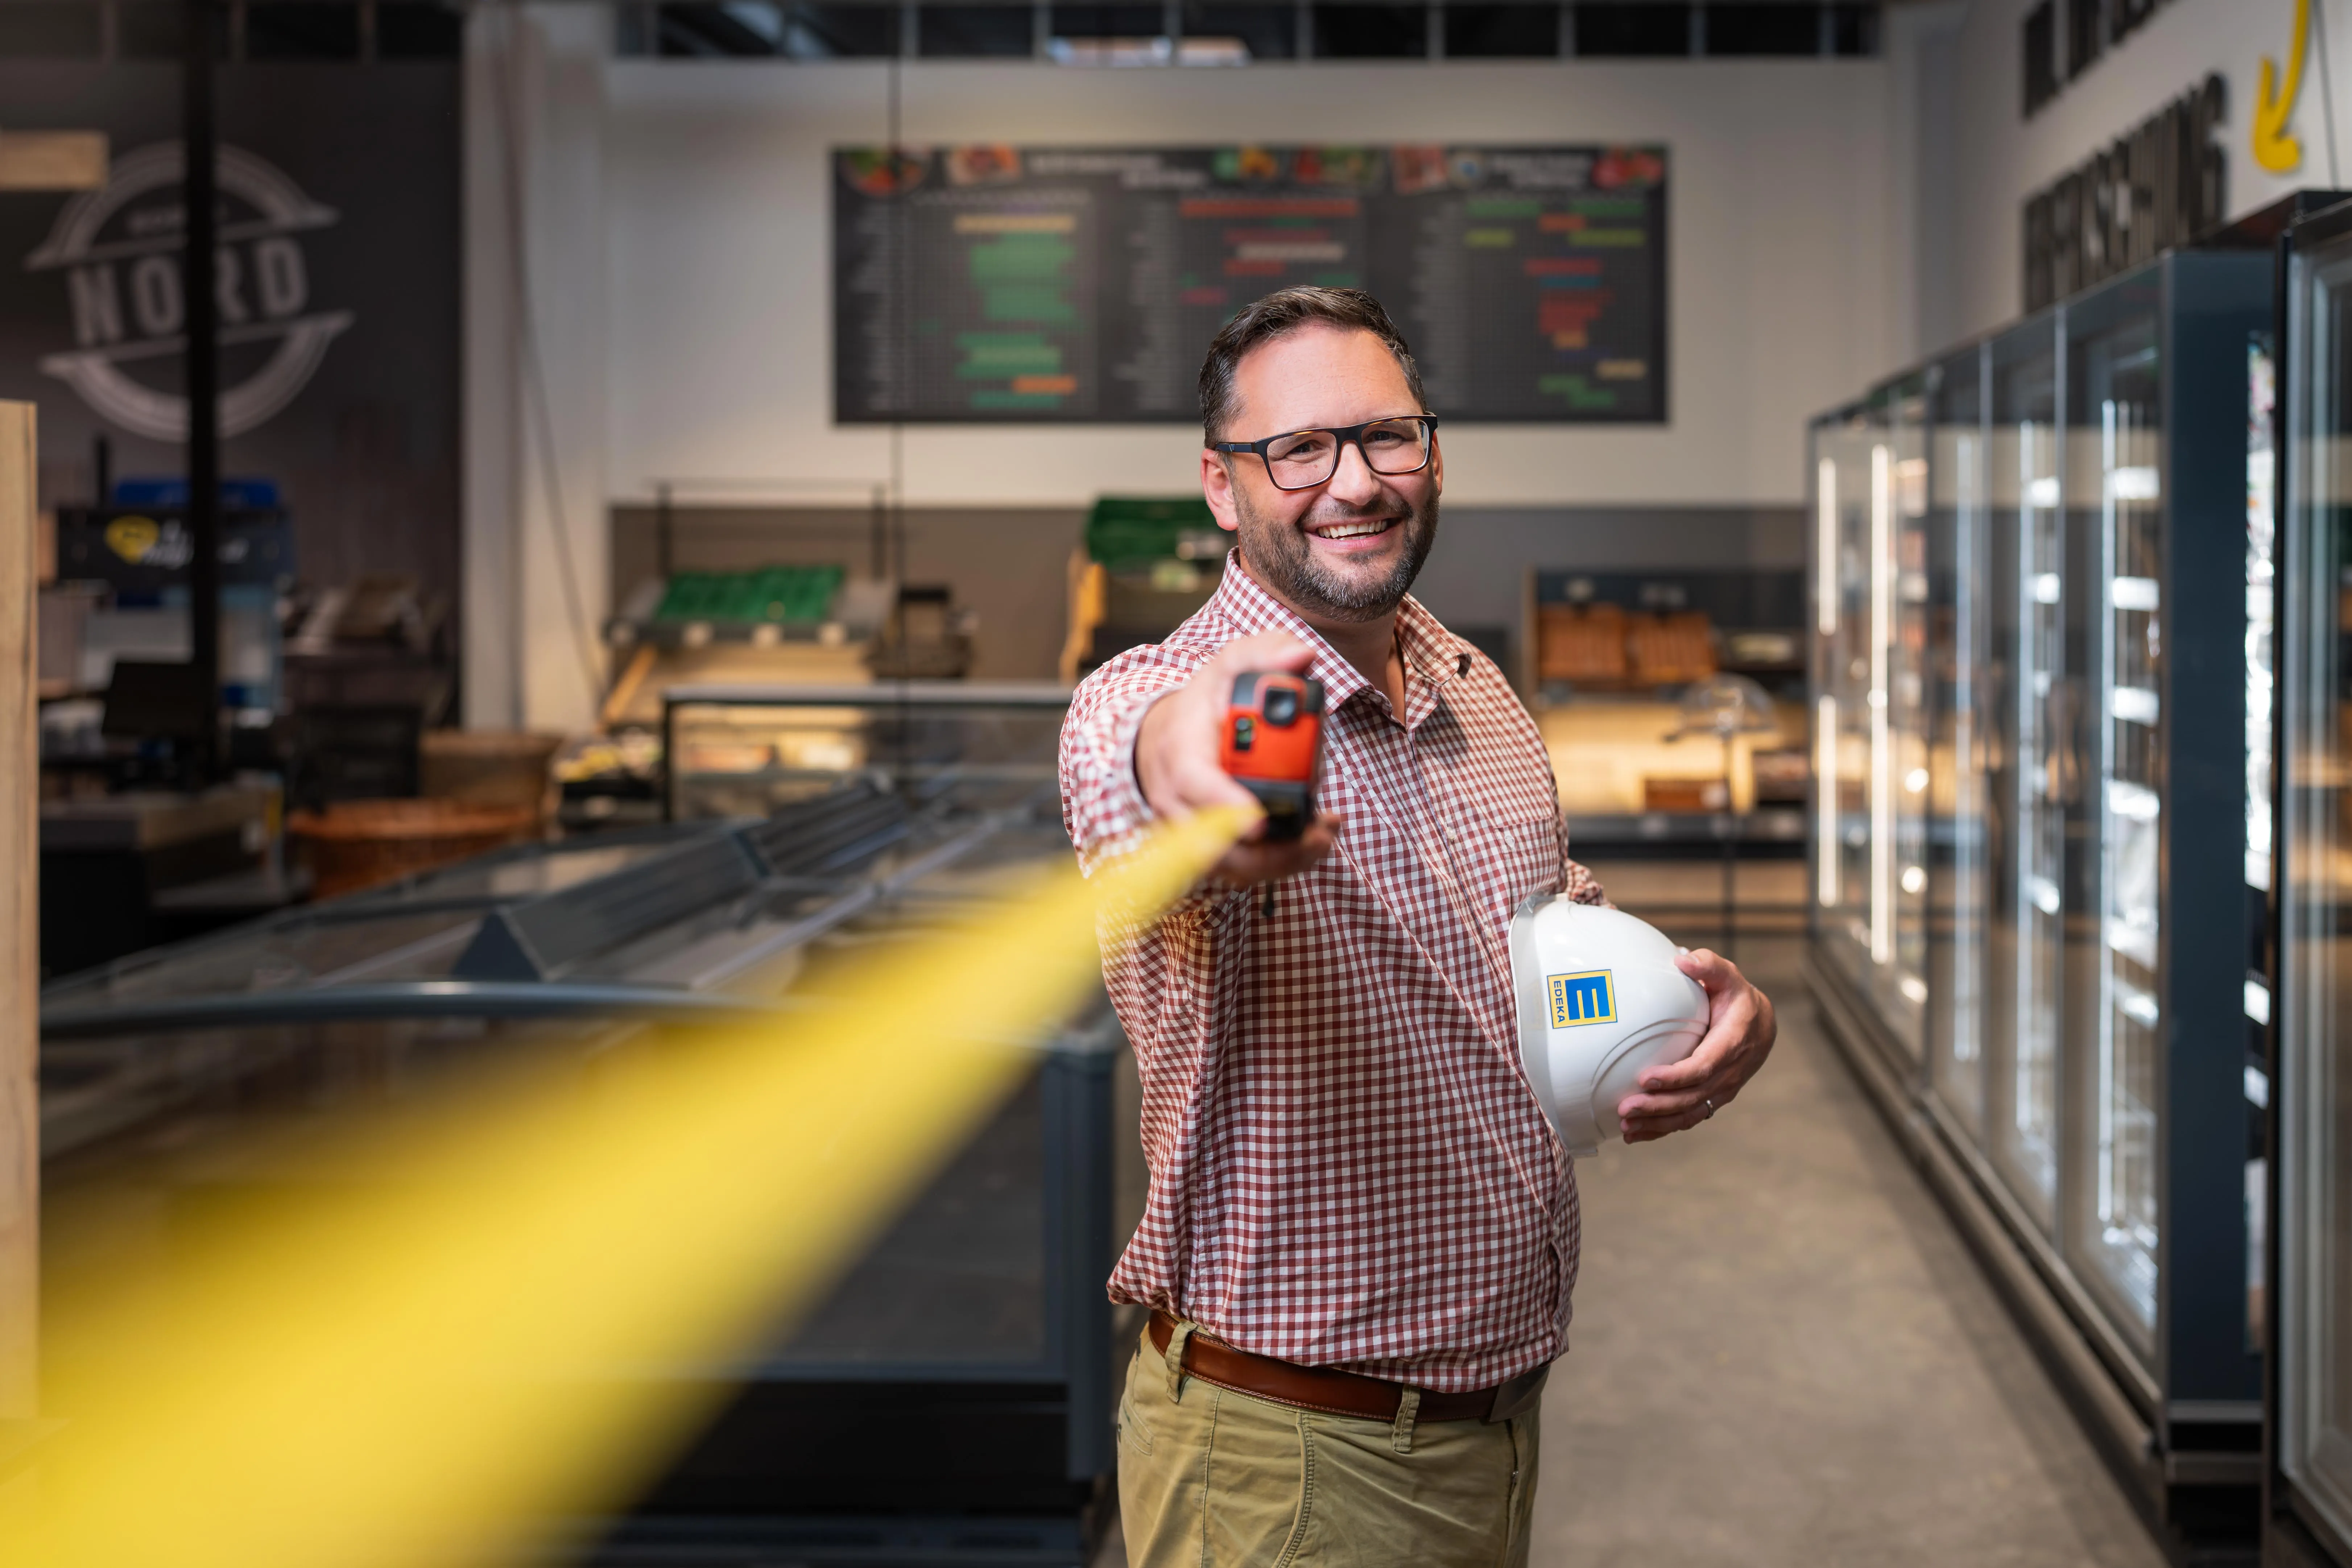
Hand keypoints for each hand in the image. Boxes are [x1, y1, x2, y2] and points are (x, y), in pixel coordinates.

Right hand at [1135, 630, 1339, 887]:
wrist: (1170, 736)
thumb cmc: (1207, 702)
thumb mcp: (1233, 666)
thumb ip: (1266, 653)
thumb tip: (1302, 656)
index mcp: (1180, 748)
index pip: (1191, 780)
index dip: (1222, 802)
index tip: (1259, 820)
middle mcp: (1176, 798)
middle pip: (1213, 841)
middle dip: (1269, 848)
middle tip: (1318, 834)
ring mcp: (1190, 830)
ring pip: (1232, 864)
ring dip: (1284, 859)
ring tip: (1325, 835)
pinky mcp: (1208, 849)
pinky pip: (1242, 869)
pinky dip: (1282, 861)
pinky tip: (1315, 839)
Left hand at [1614, 948, 1776, 1142]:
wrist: (1761, 1024)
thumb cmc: (1735, 996)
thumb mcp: (1727, 976)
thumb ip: (1709, 965)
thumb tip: (1684, 960)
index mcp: (1732, 1043)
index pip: (1703, 1066)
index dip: (1676, 1076)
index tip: (1645, 1079)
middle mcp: (1729, 1072)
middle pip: (1692, 1097)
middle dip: (1658, 1106)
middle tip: (1625, 1109)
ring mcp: (1722, 1089)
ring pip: (1689, 1113)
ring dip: (1657, 1123)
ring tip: (1625, 1126)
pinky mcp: (1712, 1098)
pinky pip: (1688, 1118)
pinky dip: (1662, 1128)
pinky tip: (1635, 1134)